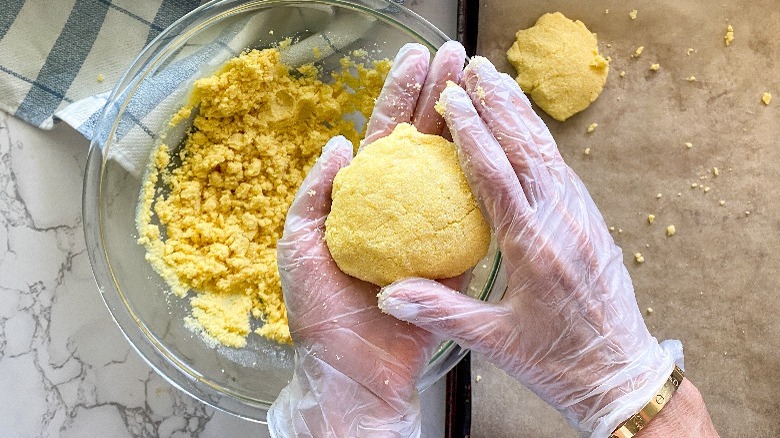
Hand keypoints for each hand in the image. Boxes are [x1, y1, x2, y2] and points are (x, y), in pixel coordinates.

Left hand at [268, 41, 465, 436]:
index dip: (398, 94)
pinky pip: (476, 213)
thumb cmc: (320, 311)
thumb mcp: (299, 243)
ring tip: (482, 82)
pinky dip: (487, 179)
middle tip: (456, 54)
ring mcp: (431, 228)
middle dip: (440, 93)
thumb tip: (339, 144)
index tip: (414, 57)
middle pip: (424, 139)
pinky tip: (499, 144)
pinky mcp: (457, 255)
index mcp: (364, 199)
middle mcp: (400, 207)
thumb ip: (317, 193)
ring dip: (468, 124)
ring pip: (454, 165)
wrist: (355, 368)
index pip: (385, 134)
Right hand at [378, 57, 682, 435]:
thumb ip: (442, 313)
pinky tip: (529, 129)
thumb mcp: (497, 344)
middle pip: (525, 149)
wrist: (621, 376)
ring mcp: (581, 220)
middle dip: (497, 104)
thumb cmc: (558, 364)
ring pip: (548, 153)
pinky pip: (562, 170)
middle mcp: (561, 223)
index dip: (470, 133)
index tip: (450, 99)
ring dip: (521, 114)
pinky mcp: (591, 224)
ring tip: (499, 81)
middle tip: (473, 68)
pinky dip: (540, 141)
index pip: (495, 175)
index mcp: (533, 247)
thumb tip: (389, 295)